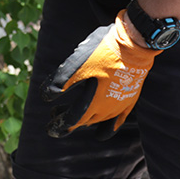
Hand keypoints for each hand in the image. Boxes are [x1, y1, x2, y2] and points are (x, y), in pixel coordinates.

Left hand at [42, 10, 159, 139]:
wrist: (132, 45)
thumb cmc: (102, 51)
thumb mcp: (77, 63)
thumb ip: (61, 81)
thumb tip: (46, 96)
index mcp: (92, 102)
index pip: (72, 120)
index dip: (59, 125)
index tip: (49, 128)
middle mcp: (106, 109)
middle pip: (83, 121)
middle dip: (68, 120)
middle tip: (54, 114)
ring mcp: (118, 106)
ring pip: (98, 121)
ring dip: (84, 121)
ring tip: (75, 115)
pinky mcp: (128, 101)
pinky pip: (117, 121)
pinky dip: (106, 129)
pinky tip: (100, 133)